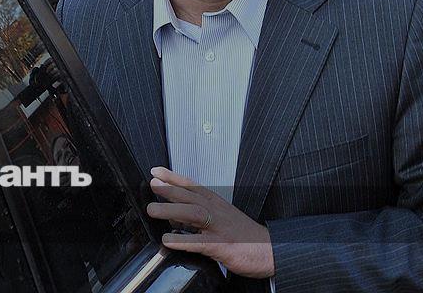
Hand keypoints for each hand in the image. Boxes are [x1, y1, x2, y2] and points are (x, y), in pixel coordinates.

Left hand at [146, 167, 273, 279]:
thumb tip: (171, 216)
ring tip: (153, 210)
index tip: (156, 171)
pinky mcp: (223, 246)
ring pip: (194, 214)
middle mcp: (218, 212)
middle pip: (191, 196)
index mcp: (217, 204)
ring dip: (171, 211)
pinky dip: (183, 240)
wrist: (270, 250)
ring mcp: (220, 228)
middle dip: (169, 189)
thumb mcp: (220, 219)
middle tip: (152, 185)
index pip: (193, 186)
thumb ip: (196, 217)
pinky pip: (200, 242)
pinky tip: (168, 240)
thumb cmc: (244, 236)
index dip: (174, 177)